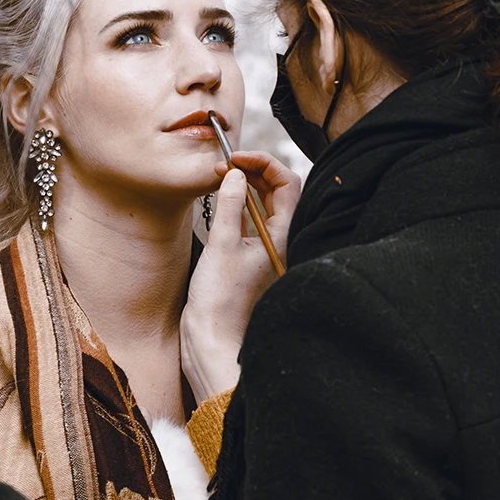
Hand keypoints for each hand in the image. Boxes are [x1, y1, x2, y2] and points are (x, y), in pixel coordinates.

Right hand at [180, 151, 301, 402]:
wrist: (212, 341)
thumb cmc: (219, 300)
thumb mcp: (221, 245)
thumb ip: (228, 205)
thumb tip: (234, 174)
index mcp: (283, 238)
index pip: (288, 184)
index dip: (263, 163)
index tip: (236, 158)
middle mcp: (280, 243)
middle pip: (279, 193)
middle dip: (254, 171)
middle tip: (226, 164)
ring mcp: (266, 252)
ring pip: (265, 207)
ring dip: (246, 187)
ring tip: (222, 176)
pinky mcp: (250, 260)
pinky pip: (252, 223)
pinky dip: (239, 207)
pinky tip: (222, 200)